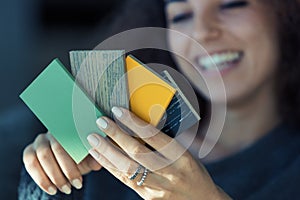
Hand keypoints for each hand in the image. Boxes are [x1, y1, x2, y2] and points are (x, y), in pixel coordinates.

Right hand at [23, 132, 101, 194]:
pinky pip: (30, 163)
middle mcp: (53, 131)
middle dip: (65, 171)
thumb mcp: (90, 158)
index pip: (71, 143)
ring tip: (65, 189)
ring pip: (42, 157)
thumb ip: (94, 158)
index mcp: (70, 129)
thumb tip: (98, 163)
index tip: (79, 182)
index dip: (74, 164)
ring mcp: (40, 140)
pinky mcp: (30, 151)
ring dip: (53, 177)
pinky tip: (51, 189)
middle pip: (56, 149)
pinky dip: (40, 179)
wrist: (68, 160)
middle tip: (74, 187)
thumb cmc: (82, 156)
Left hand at [87, 107, 230, 199]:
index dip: (134, 122)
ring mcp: (158, 187)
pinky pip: (125, 180)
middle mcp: (169, 172)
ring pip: (127, 168)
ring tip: (93, 138)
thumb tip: (136, 124)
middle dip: (116, 135)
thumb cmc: (192, 171)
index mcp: (181, 156)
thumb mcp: (184, 153)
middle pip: (137, 152)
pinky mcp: (148, 197)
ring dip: (107, 152)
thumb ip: (163, 142)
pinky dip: (110, 166)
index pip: (153, 136)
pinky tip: (99, 156)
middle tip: (100, 121)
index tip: (118, 110)